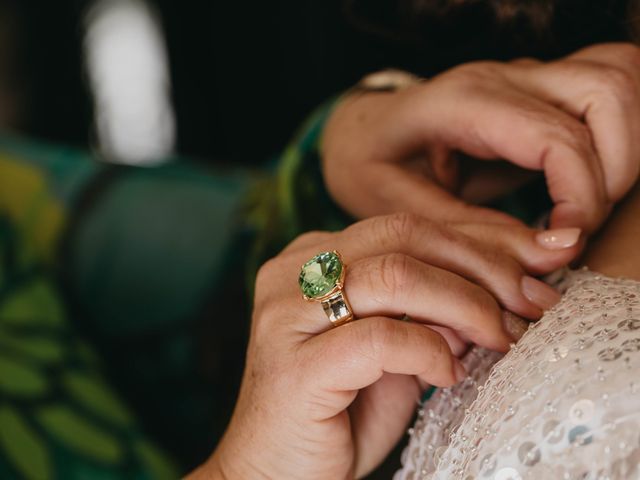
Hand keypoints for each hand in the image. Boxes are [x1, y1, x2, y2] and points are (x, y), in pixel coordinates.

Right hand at [189, 214, 578, 478]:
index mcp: (313, 256)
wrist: (278, 473)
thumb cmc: (341, 411)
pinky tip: (448, 373)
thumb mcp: (397, 350)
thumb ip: (433, 310)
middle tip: (530, 304)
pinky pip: (381, 338)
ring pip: (395, 275)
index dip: (480, 239)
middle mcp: (292, 272)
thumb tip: (502, 282)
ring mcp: (286, 316)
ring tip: (498, 338)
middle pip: (403, 235)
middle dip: (482, 265)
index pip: (406, 224)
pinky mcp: (293, 366)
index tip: (537, 266)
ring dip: (465, 305)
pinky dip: (430, 351)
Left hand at [322, 43, 639, 233]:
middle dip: (614, 169)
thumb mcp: (395, 206)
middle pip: (606, 90)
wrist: (361, 133)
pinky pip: (603, 97)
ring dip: (623, 150)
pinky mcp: (537, 94)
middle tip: (578, 227)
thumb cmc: (370, 165)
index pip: (556, 135)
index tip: (568, 245)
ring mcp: (523, 79)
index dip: (582, 194)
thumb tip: (549, 254)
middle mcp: (501, 78)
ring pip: (616, 82)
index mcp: (462, 102)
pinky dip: (615, 141)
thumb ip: (469, 231)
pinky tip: (582, 187)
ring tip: (585, 208)